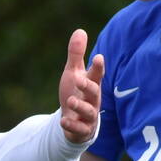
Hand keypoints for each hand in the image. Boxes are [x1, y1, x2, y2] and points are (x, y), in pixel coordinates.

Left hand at [58, 29, 103, 143]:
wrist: (74, 121)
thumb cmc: (76, 93)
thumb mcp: (73, 73)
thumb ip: (76, 54)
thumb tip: (80, 30)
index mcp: (91, 84)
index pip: (97, 74)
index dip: (98, 67)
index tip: (98, 57)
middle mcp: (93, 100)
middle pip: (94, 92)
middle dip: (88, 86)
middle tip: (78, 79)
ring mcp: (88, 116)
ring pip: (89, 112)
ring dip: (80, 106)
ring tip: (69, 101)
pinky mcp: (82, 130)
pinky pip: (80, 129)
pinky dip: (72, 125)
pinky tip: (63, 120)